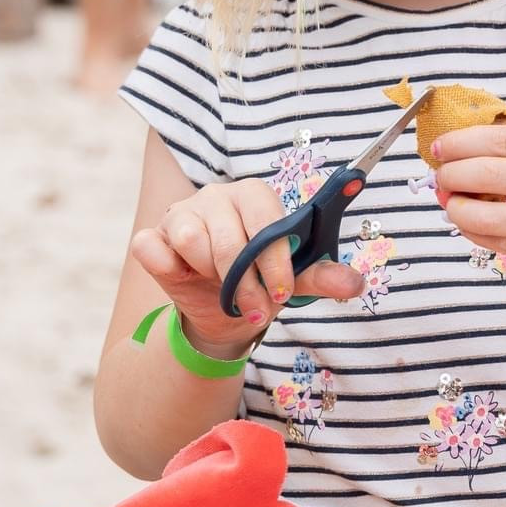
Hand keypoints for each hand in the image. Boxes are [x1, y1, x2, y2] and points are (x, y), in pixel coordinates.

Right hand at [130, 179, 364, 353]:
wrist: (223, 311)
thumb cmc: (260, 282)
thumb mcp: (293, 281)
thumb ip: (321, 278)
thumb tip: (354, 283)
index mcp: (255, 196)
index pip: (266, 221)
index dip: (274, 261)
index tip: (281, 292)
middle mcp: (216, 196)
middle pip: (228, 238)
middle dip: (244, 284)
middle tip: (256, 308)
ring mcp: (181, 212)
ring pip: (190, 240)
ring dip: (211, 276)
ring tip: (223, 289)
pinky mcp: (153, 235)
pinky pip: (151, 247)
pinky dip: (168, 267)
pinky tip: (186, 278)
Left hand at [433, 124, 505, 285]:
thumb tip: (474, 146)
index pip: (500, 141)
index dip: (460, 143)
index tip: (440, 147)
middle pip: (487, 175)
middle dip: (450, 174)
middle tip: (439, 174)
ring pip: (487, 217)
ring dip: (456, 208)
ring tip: (449, 200)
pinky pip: (502, 244)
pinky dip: (477, 232)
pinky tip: (470, 222)